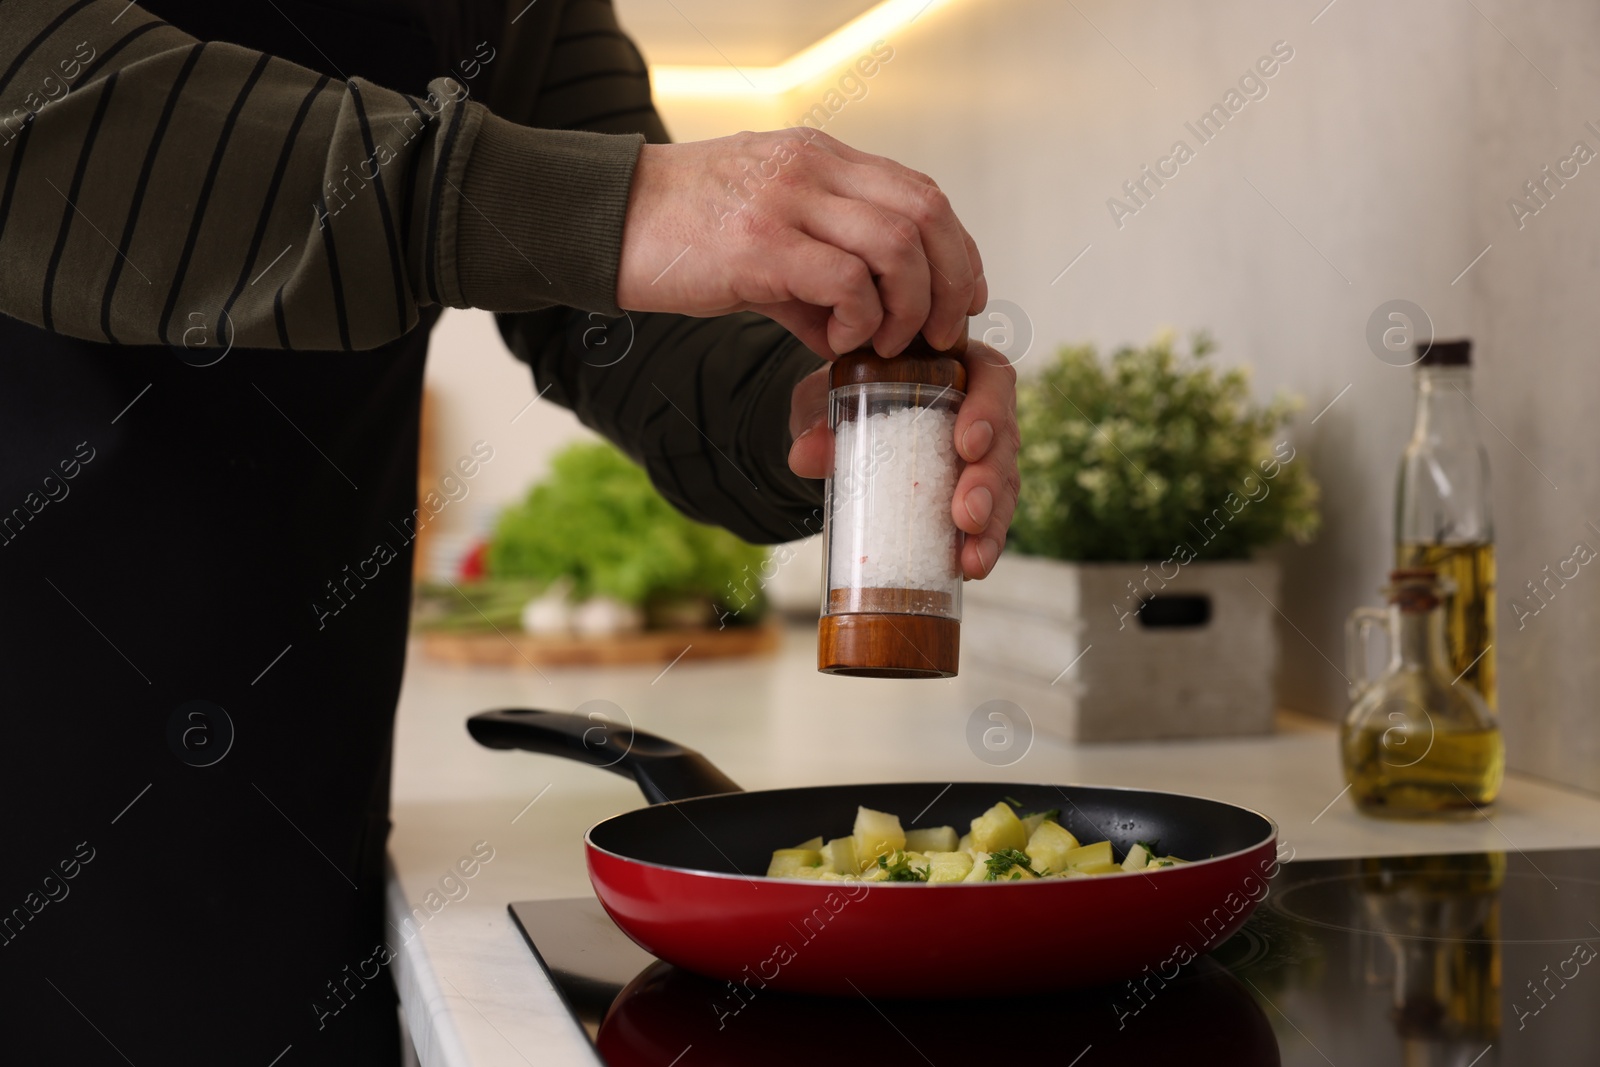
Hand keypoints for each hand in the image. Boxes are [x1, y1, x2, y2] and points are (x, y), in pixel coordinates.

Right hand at [616, 129, 986, 357]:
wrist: (605, 220)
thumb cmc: (681, 234)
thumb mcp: (763, 241)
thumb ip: (816, 280)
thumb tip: (853, 336)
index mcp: (821, 159)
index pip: (921, 192)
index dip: (958, 250)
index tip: (961, 299)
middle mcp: (813, 168)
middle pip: (926, 213)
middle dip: (949, 282)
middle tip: (936, 333)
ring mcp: (788, 201)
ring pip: (896, 244)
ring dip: (908, 305)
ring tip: (886, 342)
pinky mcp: (760, 245)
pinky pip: (845, 280)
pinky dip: (860, 319)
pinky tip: (837, 342)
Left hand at [787, 338, 1018, 579]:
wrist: (838, 434)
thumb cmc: (841, 402)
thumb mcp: (823, 403)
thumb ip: (817, 423)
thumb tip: (807, 454)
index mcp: (954, 367)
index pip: (990, 377)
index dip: (988, 410)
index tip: (966, 444)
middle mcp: (979, 408)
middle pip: (1003, 440)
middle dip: (988, 481)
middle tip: (967, 514)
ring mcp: (984, 453)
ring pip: (1005, 484)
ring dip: (993, 523)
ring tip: (972, 559)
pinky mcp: (978, 492)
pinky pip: (993, 517)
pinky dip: (984, 544)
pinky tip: (970, 568)